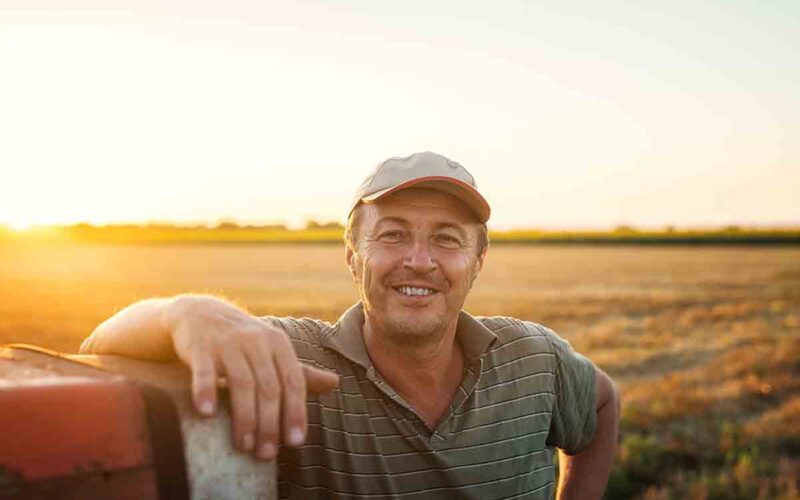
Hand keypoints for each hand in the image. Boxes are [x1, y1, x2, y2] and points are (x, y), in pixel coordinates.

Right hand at [167, 295, 338, 459]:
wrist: (200, 313)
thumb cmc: (243, 341)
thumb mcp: (274, 351)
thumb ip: (300, 372)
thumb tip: (335, 384)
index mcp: (279, 345)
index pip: (293, 382)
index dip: (296, 413)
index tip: (295, 443)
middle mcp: (257, 341)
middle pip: (269, 387)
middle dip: (269, 423)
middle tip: (266, 454)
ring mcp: (228, 343)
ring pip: (241, 382)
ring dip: (244, 417)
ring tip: (243, 446)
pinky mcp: (202, 346)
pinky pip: (205, 371)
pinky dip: (206, 391)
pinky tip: (207, 414)